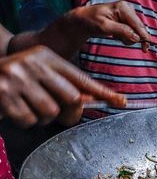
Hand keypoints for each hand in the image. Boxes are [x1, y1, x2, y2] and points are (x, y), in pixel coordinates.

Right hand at [0, 46, 125, 127]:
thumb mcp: (42, 76)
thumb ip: (65, 86)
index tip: (121, 101)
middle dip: (68, 112)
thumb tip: (91, 101)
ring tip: (30, 107)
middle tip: (57, 112)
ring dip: (43, 117)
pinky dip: (25, 121)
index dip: (102, 93)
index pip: (82, 79)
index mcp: (47, 57)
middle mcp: (34, 63)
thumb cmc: (18, 80)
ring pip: (50, 112)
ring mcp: (17, 77)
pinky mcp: (3, 93)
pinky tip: (16, 110)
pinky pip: (28, 120)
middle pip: (72, 98)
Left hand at [68, 1, 151, 51]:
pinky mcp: (127, 19)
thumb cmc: (92, 21)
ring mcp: (128, 14)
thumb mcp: (105, 27)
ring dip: (127, 37)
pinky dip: (125, 36)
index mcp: (123, 8)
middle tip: (118, 39)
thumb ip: (122, 31)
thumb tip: (137, 38)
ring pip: (136, 32)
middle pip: (139, 29)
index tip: (146, 49)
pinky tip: (116, 34)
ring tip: (115, 35)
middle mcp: (128, 9)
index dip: (144, 37)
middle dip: (132, 37)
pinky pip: (132, 32)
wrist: (85, 20)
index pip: (138, 25)